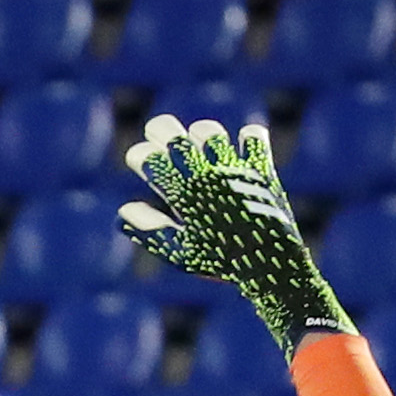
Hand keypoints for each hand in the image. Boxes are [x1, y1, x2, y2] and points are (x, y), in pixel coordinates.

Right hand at [116, 116, 352, 352]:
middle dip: (159, 130)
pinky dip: (247, 138)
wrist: (271, 265)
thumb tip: (124, 210)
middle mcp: (206, 176)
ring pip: (209, 132)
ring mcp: (234, 170)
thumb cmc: (221, 262)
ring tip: (198, 144)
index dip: (138, 155)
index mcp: (182, 196)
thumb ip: (150, 229)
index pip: (148, 159)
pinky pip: (254, 138)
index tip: (139, 161)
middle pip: (173, 136)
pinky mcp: (261, 169)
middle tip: (158, 134)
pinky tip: (239, 148)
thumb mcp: (180, 253)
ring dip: (199, 134)